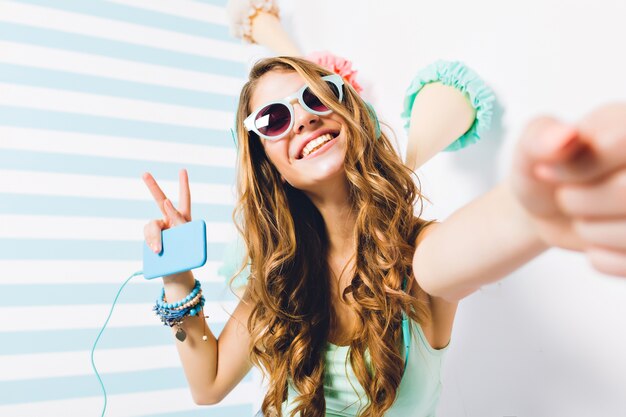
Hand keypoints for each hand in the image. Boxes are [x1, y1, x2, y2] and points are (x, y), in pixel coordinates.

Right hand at [142, 169, 191, 254]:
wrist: (177, 272)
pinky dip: (151, 241)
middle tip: (145, 173)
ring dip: (155, 235)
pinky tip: (156, 251)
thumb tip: (166, 202)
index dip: (183, 185)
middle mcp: (170, 220)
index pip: (184, 199)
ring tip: (159, 249)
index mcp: (184, 219)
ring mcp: (160, 229)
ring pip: (152, 224)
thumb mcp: (189, 237)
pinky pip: (148, 235)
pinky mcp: (151, 238)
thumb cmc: (187, 254)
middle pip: (159, 201)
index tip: (183, 170)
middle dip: (152, 187)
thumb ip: (179, 218)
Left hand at [510, 103, 625, 276]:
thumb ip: (540, 137)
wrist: (548, 204)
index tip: (548, 171)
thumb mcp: (531, 147)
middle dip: (579, 202)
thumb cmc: (546, 166)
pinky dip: (602, 256)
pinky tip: (597, 239)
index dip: (579, 168)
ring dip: (591, 230)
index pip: (620, 145)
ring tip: (583, 215)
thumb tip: (565, 136)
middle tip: (566, 197)